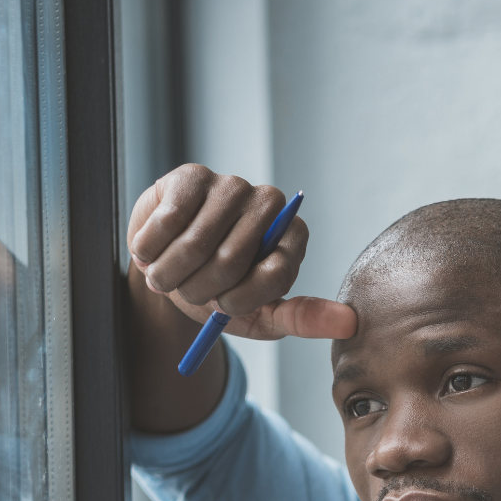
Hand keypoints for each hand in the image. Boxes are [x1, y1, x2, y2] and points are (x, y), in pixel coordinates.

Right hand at [127, 163, 354, 339]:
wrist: (169, 267)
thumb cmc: (219, 292)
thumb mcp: (262, 316)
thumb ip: (302, 318)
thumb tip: (350, 324)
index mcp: (293, 237)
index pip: (275, 275)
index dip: (240, 300)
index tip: (223, 307)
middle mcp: (269, 204)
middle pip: (232, 261)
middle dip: (200, 291)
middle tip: (188, 292)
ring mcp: (231, 185)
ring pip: (196, 245)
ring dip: (170, 275)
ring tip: (166, 277)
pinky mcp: (192, 176)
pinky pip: (169, 223)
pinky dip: (151, 250)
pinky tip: (151, 250)